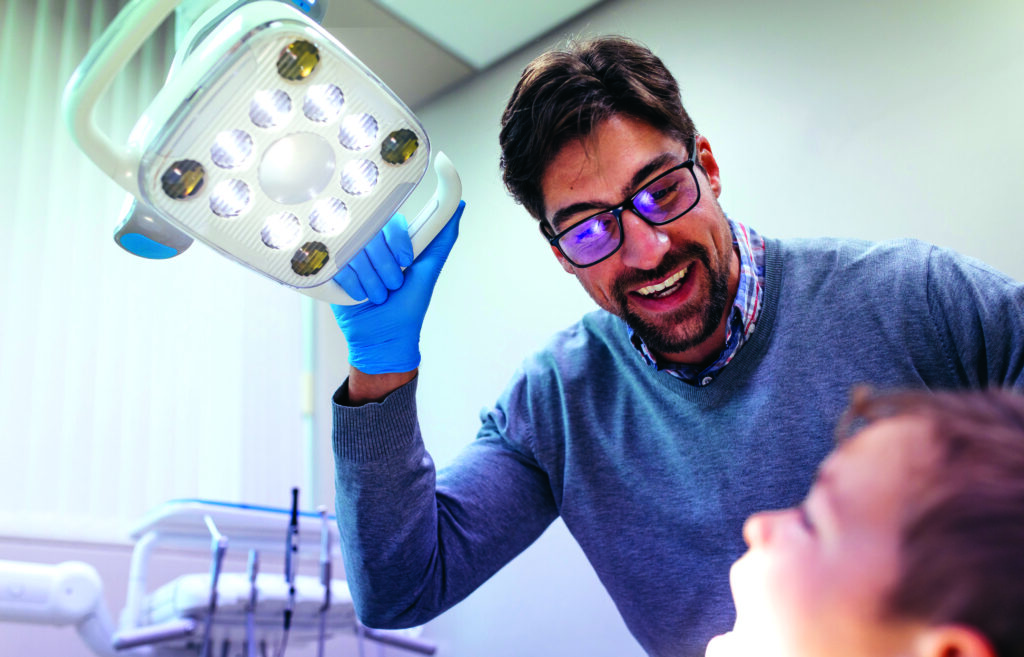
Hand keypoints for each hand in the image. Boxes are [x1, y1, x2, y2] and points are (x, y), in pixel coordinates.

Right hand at [331, 201, 464, 373]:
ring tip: (377, 295)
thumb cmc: (408, 308)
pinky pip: (337, 265)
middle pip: (372, 236)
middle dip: (386, 268)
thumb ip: (441, 240)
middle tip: (393, 286)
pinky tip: (360, 297)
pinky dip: (353, 286)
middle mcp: (369, 244)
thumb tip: (460, 207)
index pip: (391, 222)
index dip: (397, 242)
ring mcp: (349, 256)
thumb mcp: (428, 272)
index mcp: (392, 240)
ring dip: (370, 280)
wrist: (382, 338)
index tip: (406, 262)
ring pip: (354, 251)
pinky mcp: (331, 271)